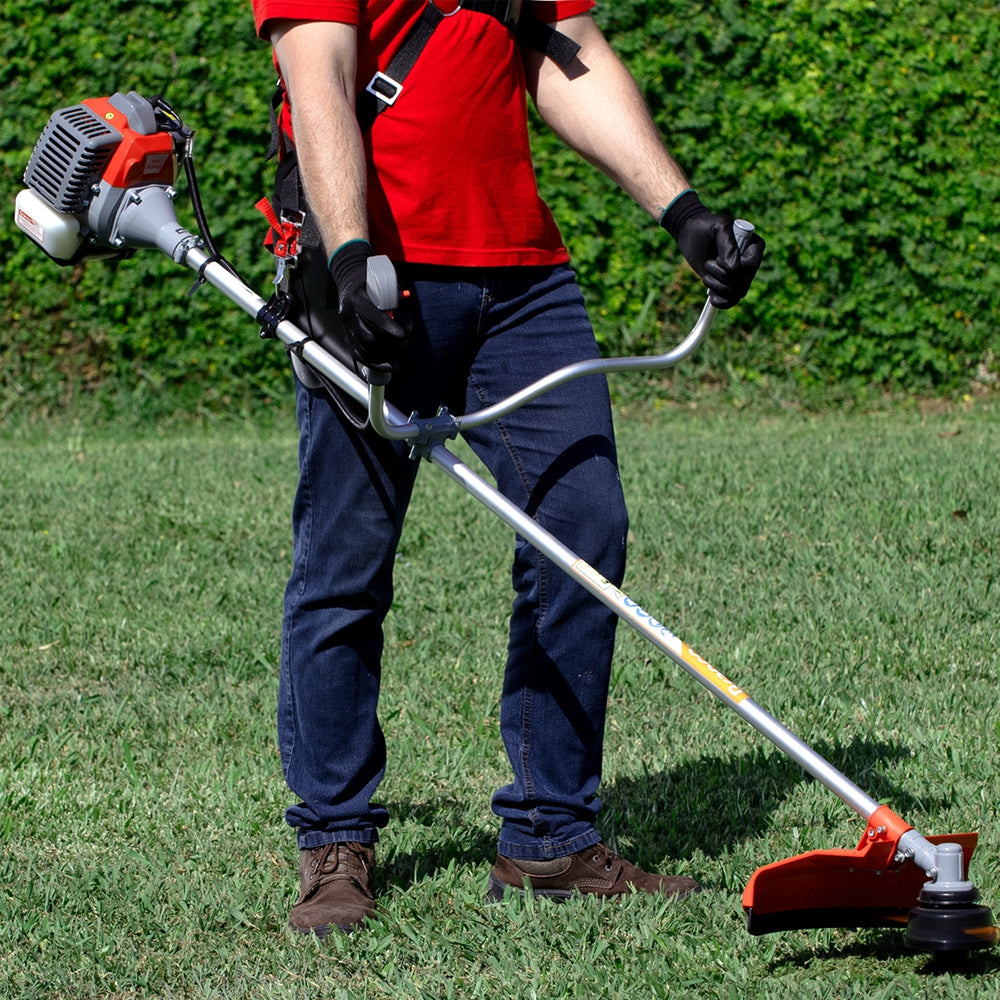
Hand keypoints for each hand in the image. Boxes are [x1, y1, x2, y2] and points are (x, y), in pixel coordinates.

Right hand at [328, 240, 406, 377]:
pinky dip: (375, 364)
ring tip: (399, 355)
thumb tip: (406, 327)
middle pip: (368, 338)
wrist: (351, 282)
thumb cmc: (373, 284)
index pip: (371, 316)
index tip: (403, 335)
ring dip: (384, 356)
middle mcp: (348, 314)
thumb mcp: (386, 285)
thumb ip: (397, 303)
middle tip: (404, 345)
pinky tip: (388, 366)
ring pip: (364, 350)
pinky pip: (359, 356)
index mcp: (357, 299)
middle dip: (389, 345)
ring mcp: (346, 328)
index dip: (388, 328)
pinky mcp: (347, 337)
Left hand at [660, 191, 764, 308]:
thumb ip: (728, 245)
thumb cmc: (706, 227)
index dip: (733, 268)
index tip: (717, 258)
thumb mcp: (718, 229)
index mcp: (754, 247)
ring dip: (716, 287)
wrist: (691, 234)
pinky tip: (710, 294)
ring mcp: (740, 276)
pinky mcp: (728, 285)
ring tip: (706, 275)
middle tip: (708, 264)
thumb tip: (734, 269)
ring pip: (736, 294)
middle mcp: (750, 263)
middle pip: (743, 284)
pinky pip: (731, 302)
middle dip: (721, 278)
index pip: (750, 267)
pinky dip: (720, 301)